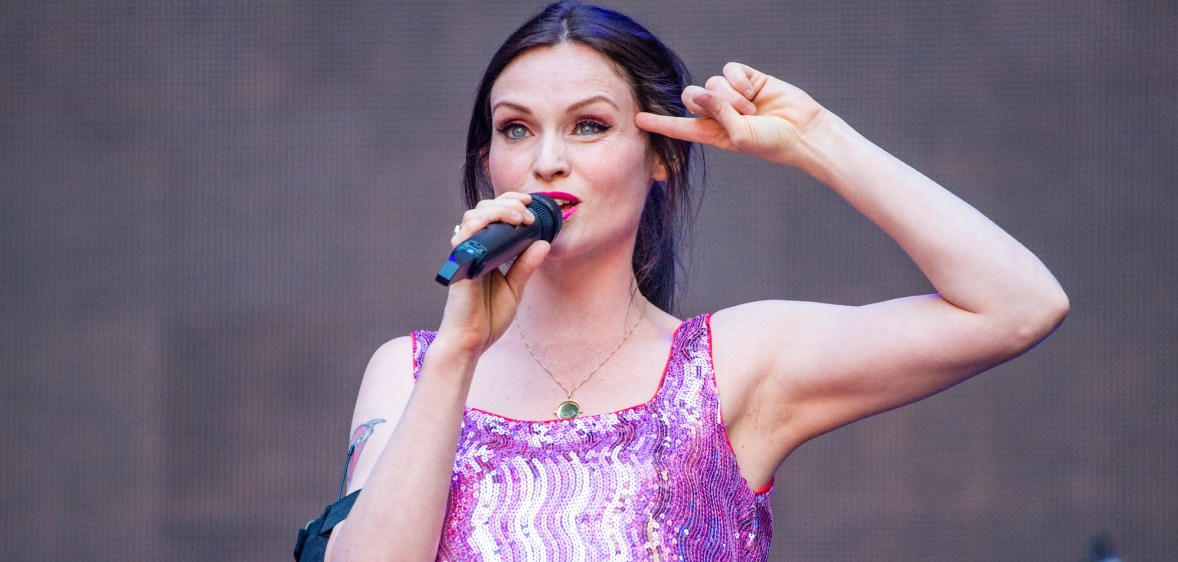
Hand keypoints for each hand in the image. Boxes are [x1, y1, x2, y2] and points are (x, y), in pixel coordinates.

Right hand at [436, 192, 549, 354]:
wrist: (472, 341)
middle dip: (507, 202)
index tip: (530, 204)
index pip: (493, 216)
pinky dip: (480, 224)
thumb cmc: (488, 317)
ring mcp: (464, 255)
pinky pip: (463, 235)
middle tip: (528, 209)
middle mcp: (473, 250)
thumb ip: (526, 265)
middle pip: (482, 210)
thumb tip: (543, 243)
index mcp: (485, 252)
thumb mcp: (515, 287)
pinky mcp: (459, 265)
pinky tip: (498, 224)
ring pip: (473, 217)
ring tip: (519, 218)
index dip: (510, 204)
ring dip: (498, 210)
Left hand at [635, 62, 827, 168]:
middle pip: (691, 96)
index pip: (680, 127)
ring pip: (712, 82)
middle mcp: (719, 113)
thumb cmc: (771, 142)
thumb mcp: (739, 136)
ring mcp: (732, 95)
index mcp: (712, 133)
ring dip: (731, 96)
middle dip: (706, 101)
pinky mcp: (747, 79)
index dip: (659, 123)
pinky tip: (754, 92)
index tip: (638, 120)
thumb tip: (700, 91)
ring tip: (752, 109)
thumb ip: (717, 114)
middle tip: (734, 113)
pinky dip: (739, 81)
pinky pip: (729, 70)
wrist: (803, 131)